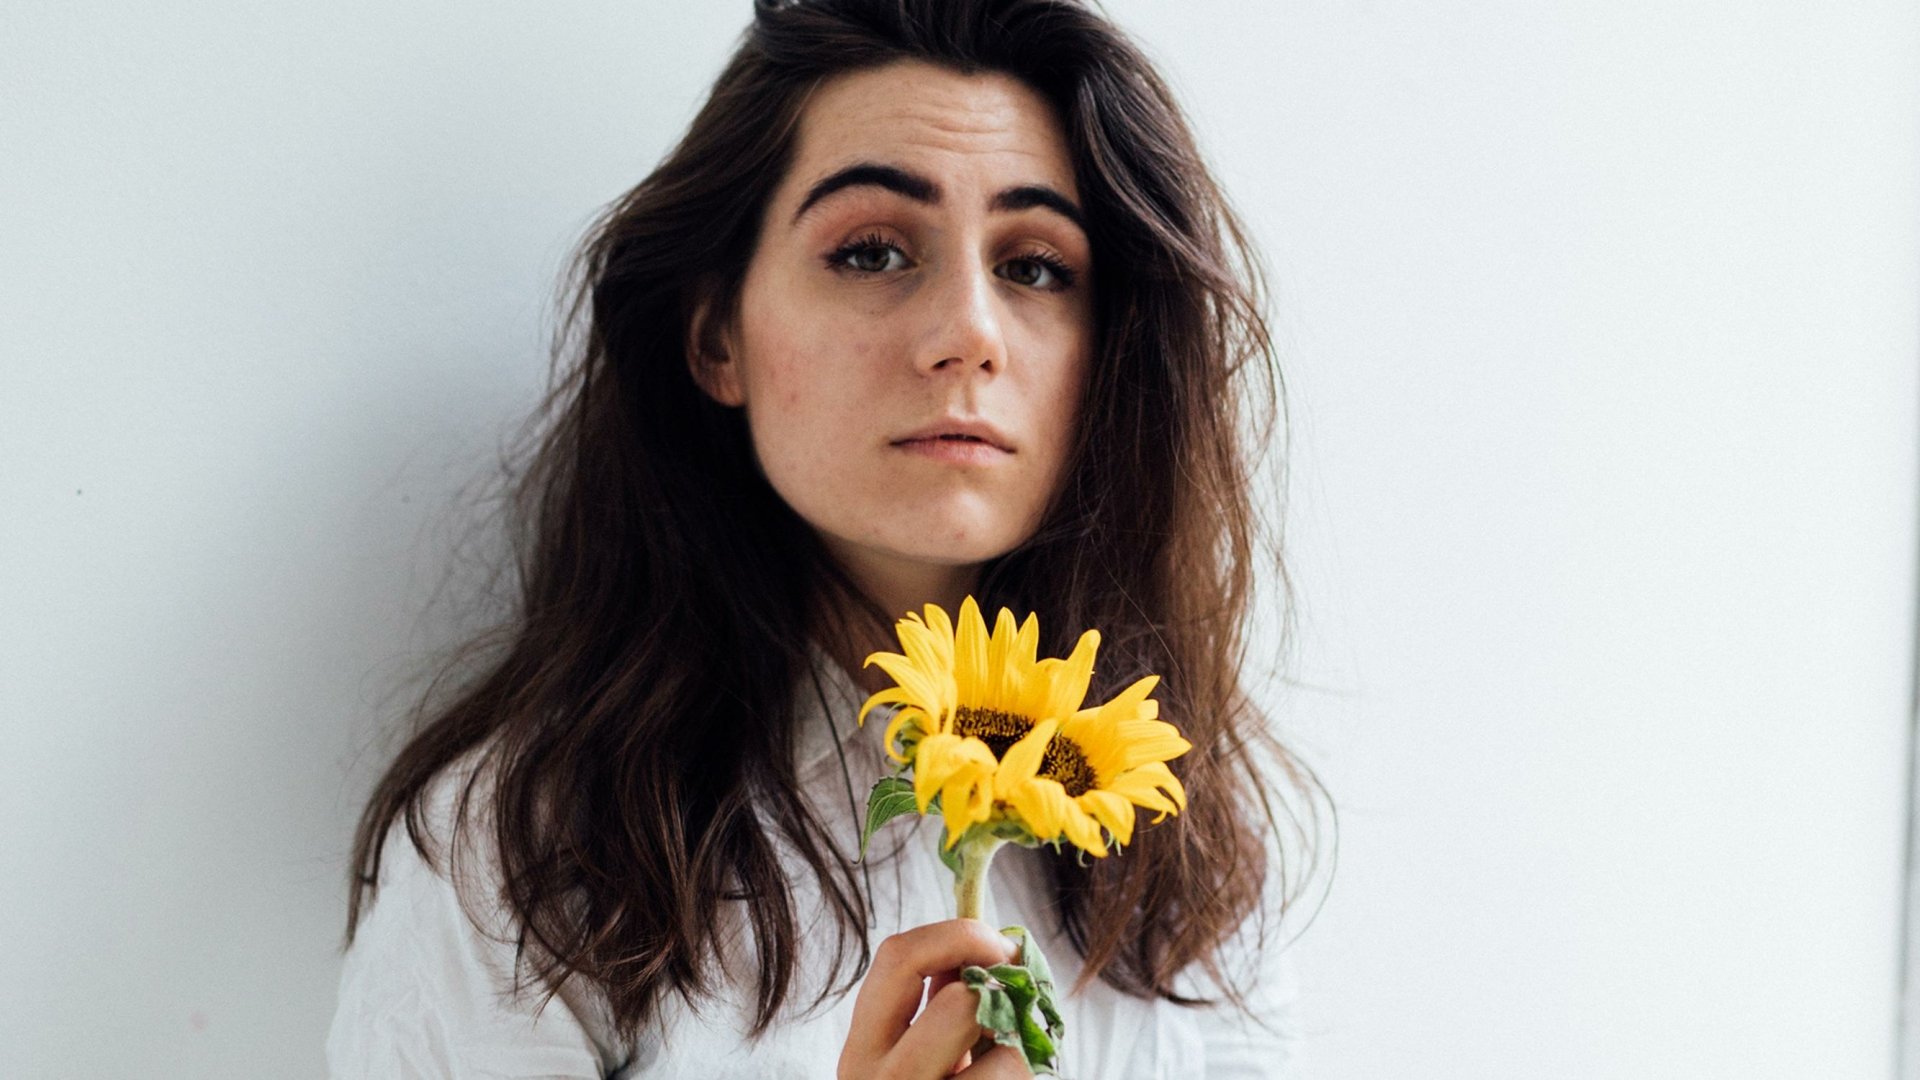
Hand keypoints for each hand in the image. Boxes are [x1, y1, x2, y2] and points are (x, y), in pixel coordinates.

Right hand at [837, 918, 1033, 1078]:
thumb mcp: (925, 1054)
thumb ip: (938, 1002)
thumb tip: (984, 945)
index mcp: (862, 1046)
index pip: (896, 956)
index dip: (956, 935)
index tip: (997, 945)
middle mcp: (873, 1074)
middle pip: (944, 988)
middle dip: (991, 977)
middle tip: (1021, 988)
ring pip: (976, 1021)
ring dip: (1012, 1027)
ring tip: (1010, 1049)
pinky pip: (1009, 1068)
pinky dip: (1025, 1064)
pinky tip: (1011, 1079)